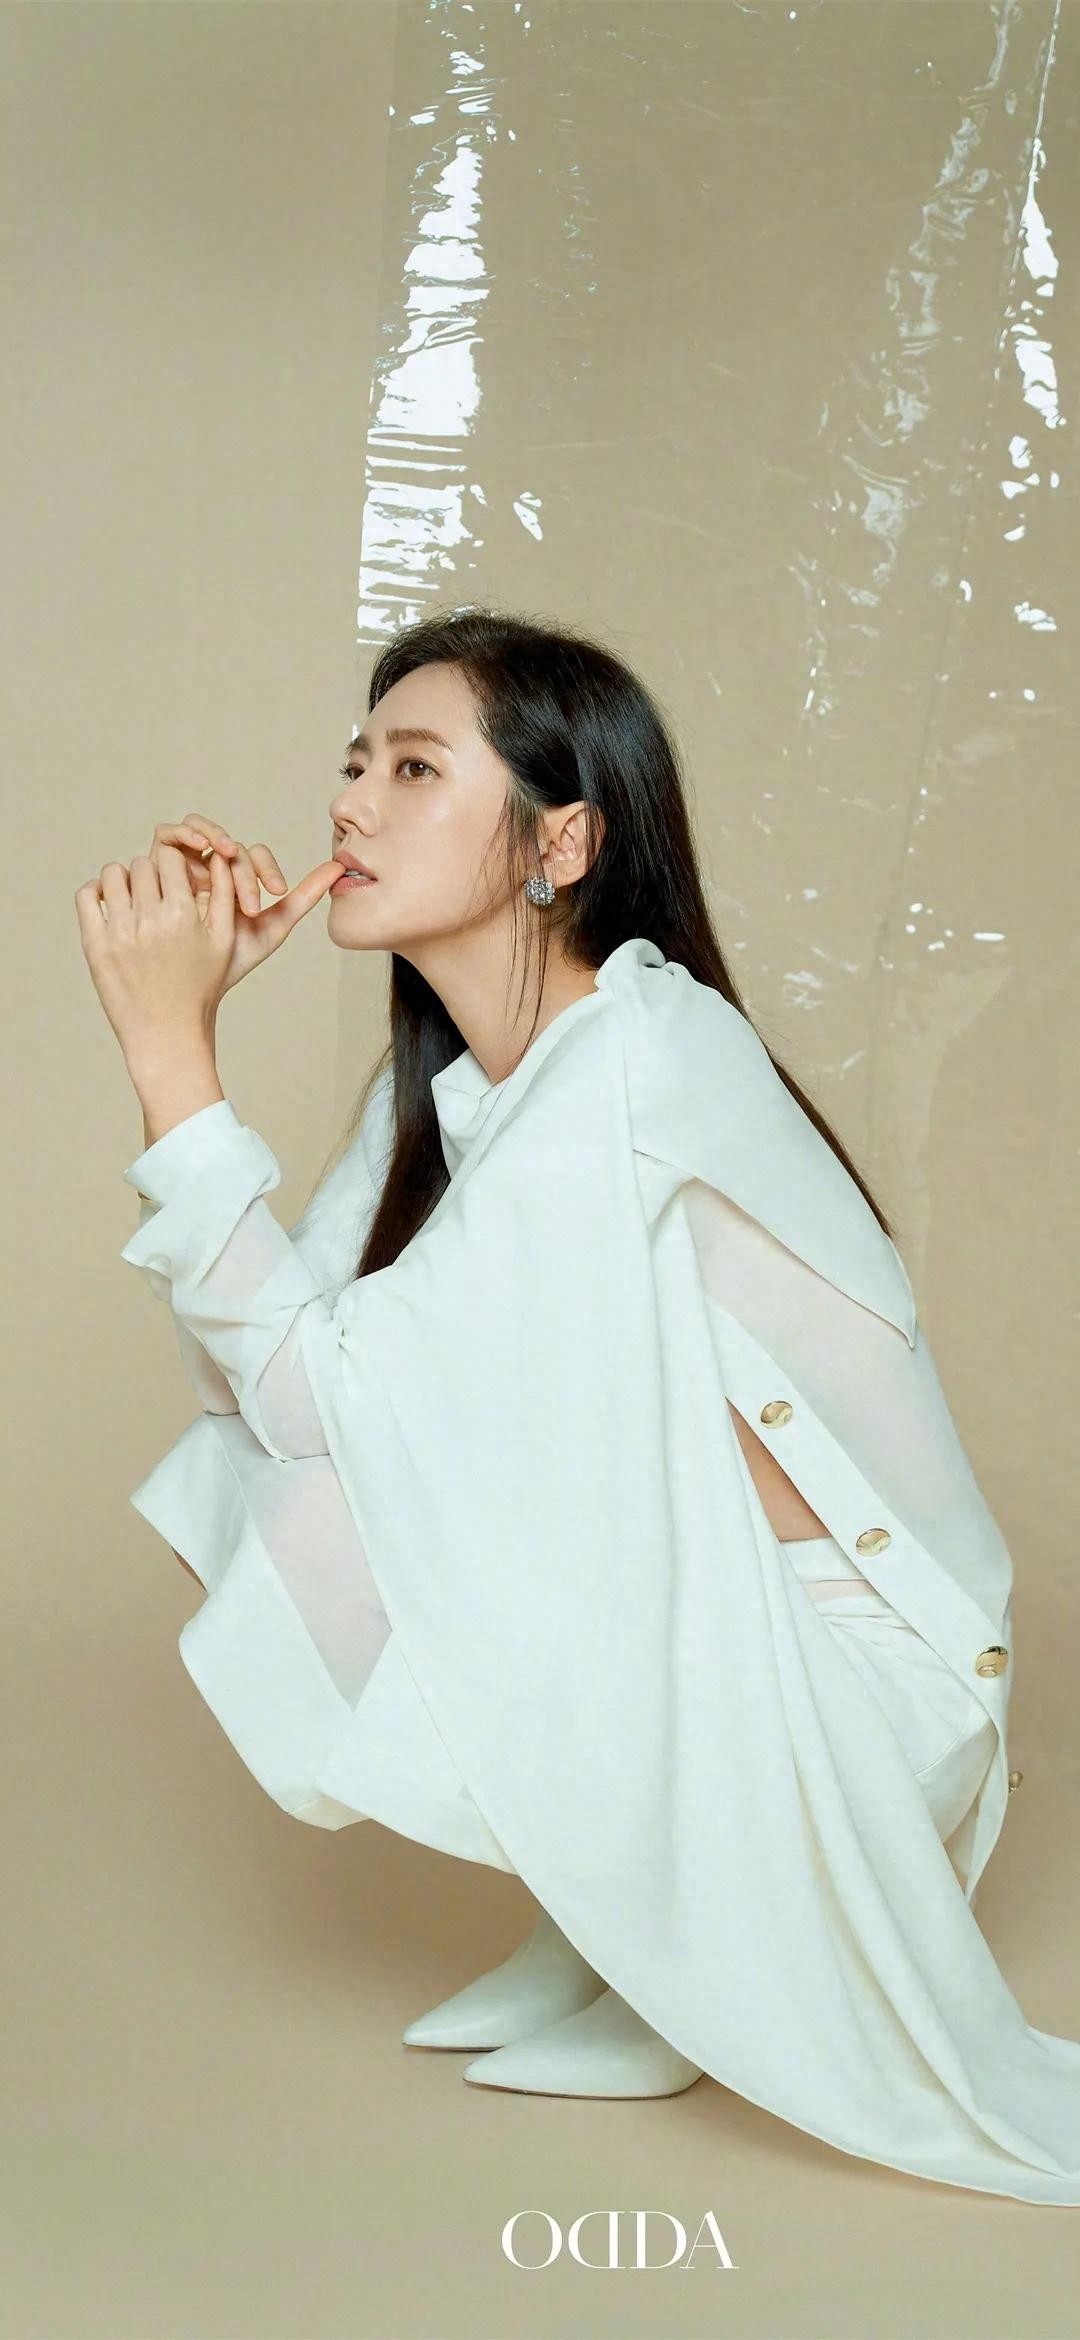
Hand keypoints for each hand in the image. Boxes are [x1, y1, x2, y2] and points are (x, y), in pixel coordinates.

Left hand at [74, 831, 343, 1062]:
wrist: (167, 1031)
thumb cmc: (200, 987)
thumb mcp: (223, 941)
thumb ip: (223, 895)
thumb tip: (219, 858)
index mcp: (183, 914)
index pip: (171, 857)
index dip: (174, 863)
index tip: (175, 877)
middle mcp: (150, 920)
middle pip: (142, 863)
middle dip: (151, 873)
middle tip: (156, 890)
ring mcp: (120, 932)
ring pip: (113, 873)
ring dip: (124, 879)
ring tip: (134, 896)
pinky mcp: (96, 945)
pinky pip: (87, 896)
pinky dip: (96, 892)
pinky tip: (110, 904)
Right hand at [146, 813, 340, 997]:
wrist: (186, 982)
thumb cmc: (227, 960)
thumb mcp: (270, 929)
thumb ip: (303, 898)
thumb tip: (340, 869)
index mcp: (234, 880)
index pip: (252, 856)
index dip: (266, 868)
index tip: (277, 891)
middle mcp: (208, 867)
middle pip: (227, 845)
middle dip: (241, 866)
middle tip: (250, 897)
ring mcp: (181, 862)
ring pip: (198, 830)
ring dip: (213, 834)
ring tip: (225, 850)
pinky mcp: (156, 860)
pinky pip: (168, 835)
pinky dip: (183, 834)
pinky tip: (198, 849)